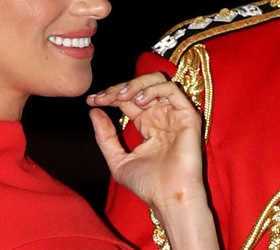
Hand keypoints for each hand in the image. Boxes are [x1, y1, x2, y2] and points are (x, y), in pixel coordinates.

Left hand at [88, 74, 217, 248]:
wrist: (168, 197)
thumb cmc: (148, 184)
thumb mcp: (117, 160)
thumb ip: (106, 137)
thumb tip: (93, 111)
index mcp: (148, 124)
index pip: (128, 100)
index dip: (110, 96)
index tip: (92, 101)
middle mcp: (161, 116)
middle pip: (141, 86)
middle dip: (120, 87)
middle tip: (103, 97)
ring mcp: (175, 114)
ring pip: (158, 81)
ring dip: (137, 84)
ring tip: (122, 96)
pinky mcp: (187, 116)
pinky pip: (172, 90)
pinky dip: (154, 89)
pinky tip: (138, 101)